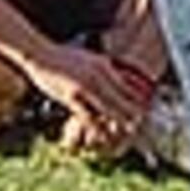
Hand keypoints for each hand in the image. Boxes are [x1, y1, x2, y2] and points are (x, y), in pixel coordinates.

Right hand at [24, 42, 151, 150]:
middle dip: (137, 116)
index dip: (142, 102)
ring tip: (130, 135)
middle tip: (146, 130)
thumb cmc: (63, 57)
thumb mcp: (90, 58)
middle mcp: (99, 76)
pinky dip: (98, 128)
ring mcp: (86, 87)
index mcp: (105, 66)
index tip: (150, 114)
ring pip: (111, 111)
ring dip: (121, 124)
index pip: (131, 86)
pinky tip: (103, 136)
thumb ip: (106, 68)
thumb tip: (121, 77)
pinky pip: (90, 117)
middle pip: (126, 100)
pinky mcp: (72, 98)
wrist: (39, 54)